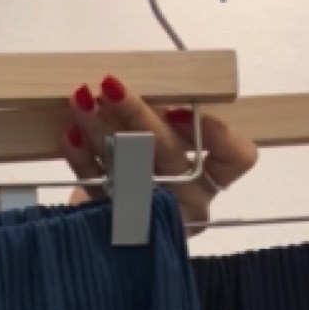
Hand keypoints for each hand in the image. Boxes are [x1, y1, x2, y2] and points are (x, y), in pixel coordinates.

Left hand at [60, 75, 257, 229]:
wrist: (103, 221)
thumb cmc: (141, 168)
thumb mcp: (161, 137)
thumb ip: (163, 115)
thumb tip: (131, 80)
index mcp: (211, 180)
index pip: (238, 158)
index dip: (216, 132)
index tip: (177, 108)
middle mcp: (191, 203)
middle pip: (173, 157)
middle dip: (139, 115)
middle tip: (110, 87)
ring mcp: (155, 219)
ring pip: (130, 171)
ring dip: (101, 130)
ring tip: (80, 100)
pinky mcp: (117, 229)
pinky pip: (99, 190)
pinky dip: (83, 159)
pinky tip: (70, 135)